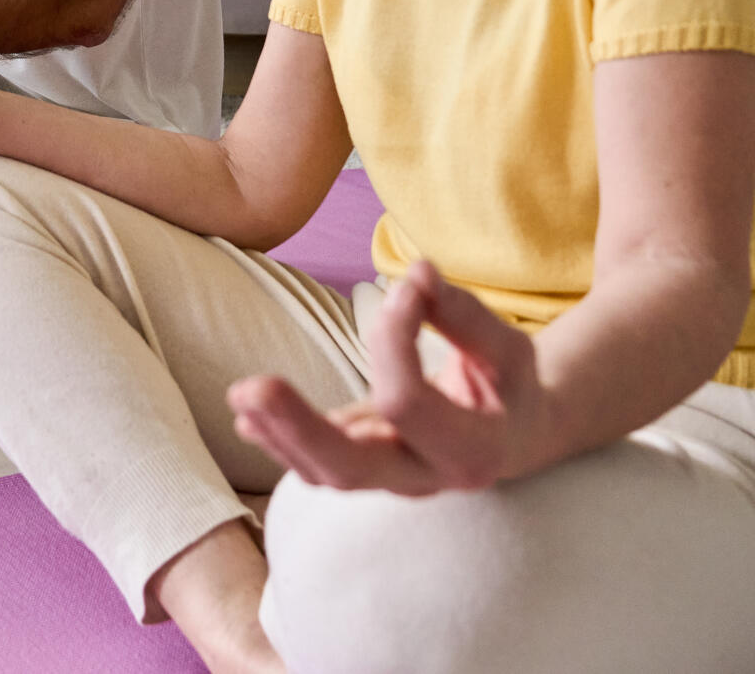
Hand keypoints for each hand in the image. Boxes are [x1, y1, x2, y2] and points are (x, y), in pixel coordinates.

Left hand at [228, 260, 548, 495]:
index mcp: (473, 451)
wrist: (514, 435)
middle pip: (350, 469)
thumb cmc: (507, 385)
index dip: (394, 340)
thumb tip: (417, 272)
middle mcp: (427, 478)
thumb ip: (461, 314)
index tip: (404, 288)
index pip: (407, 402)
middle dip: (298, 428)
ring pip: (324, 476)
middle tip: (251, 388)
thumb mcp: (505, 347)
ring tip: (240, 396)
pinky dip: (281, 441)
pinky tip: (247, 417)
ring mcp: (391, 481)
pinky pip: (318, 467)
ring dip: (278, 434)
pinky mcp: (366, 469)